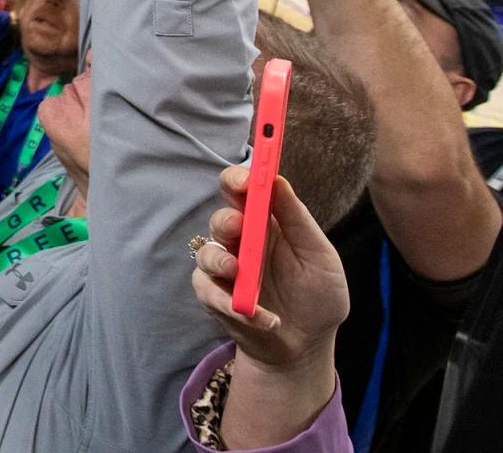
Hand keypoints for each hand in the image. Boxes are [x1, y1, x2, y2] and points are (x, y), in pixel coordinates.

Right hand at [193, 166, 347, 370]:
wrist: (307, 347)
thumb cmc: (318, 297)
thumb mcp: (319, 256)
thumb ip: (297, 220)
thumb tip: (277, 179)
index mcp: (266, 224)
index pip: (243, 192)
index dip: (239, 180)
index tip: (246, 180)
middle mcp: (241, 243)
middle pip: (220, 218)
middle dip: (226, 219)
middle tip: (238, 226)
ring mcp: (226, 271)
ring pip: (207, 252)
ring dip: (220, 260)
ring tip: (238, 273)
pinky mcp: (216, 297)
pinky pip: (209, 291)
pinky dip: (233, 304)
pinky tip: (263, 318)